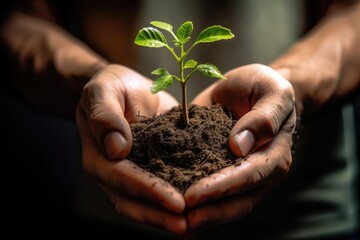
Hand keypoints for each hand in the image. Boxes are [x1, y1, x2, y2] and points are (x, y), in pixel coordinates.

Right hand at [76, 64, 186, 234]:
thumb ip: (104, 115)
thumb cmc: (111, 85)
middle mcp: (115, 172)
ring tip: (196, 225)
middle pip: (134, 200)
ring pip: (148, 202)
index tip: (175, 201)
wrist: (127, 87)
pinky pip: (165, 187)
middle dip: (160, 214)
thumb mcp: (103, 90)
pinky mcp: (154, 167)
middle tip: (187, 225)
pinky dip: (179, 199)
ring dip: (169, 216)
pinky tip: (202, 207)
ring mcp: (135, 172)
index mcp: (99, 157)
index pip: (122, 178)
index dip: (147, 191)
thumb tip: (116, 148)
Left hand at [186, 63, 295, 228]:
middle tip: (180, 219)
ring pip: (225, 204)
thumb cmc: (265, 88)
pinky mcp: (221, 169)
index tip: (193, 195)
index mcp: (273, 155)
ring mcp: (239, 174)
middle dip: (209, 211)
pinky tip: (172, 207)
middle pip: (237, 200)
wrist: (252, 89)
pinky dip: (196, 202)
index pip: (248, 176)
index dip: (221, 188)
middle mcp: (258, 172)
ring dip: (202, 215)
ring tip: (175, 223)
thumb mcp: (274, 92)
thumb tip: (239, 146)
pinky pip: (210, 189)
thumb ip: (264, 117)